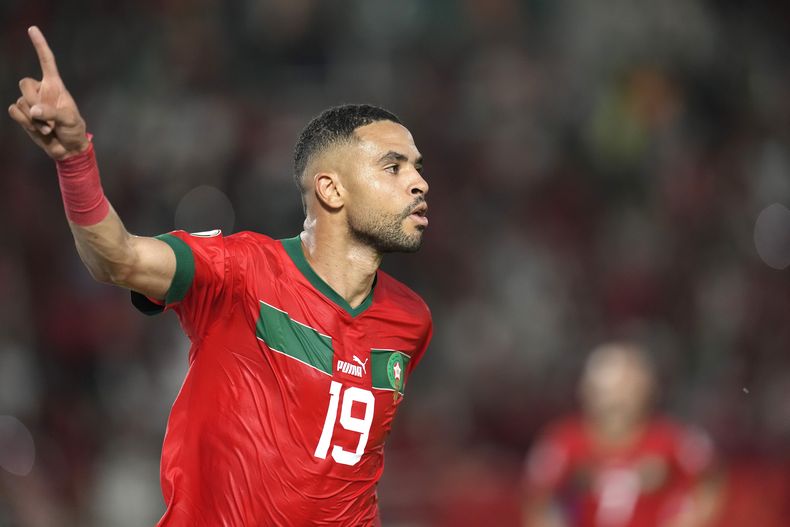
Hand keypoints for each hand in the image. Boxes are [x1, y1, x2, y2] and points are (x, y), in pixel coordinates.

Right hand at [8, 26, 89, 159]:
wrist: (67, 149)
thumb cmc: (73, 130)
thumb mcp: (70, 120)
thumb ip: (53, 113)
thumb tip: (34, 110)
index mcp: (55, 86)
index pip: (46, 61)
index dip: (40, 45)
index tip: (32, 29)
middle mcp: (41, 90)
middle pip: (24, 83)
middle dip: (32, 101)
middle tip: (48, 119)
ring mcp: (30, 102)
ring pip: (19, 101)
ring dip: (33, 118)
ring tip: (48, 127)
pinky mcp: (23, 114)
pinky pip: (14, 112)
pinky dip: (25, 122)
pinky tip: (38, 129)